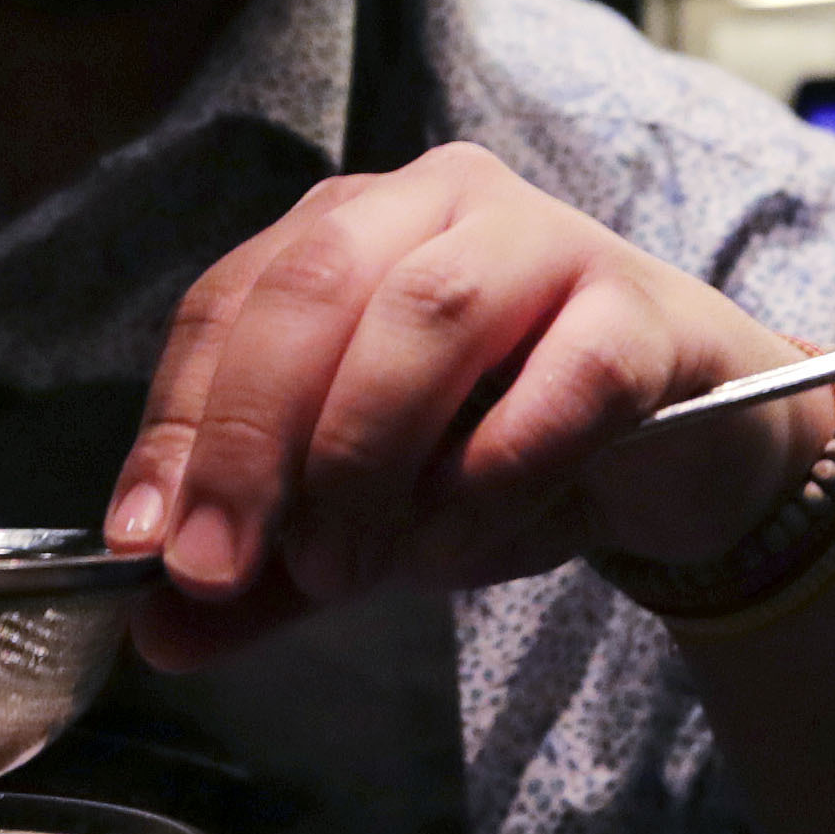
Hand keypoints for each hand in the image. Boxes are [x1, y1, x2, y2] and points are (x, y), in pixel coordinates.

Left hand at [101, 145, 834, 665]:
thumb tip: (158, 630)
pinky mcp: (643, 313)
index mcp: (347, 227)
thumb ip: (266, 571)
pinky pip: (560, 384)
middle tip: (227, 572)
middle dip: (252, 442)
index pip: (228, 306)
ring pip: (428, 317)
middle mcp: (438, 203)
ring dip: (365, 459)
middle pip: (313, 290)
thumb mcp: (362, 519)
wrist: (688, 456)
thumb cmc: (506, 455)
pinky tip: (458, 546)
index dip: (180, 428)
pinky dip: (492, 476)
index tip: (146, 549)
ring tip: (347, 569)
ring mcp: (549, 242)